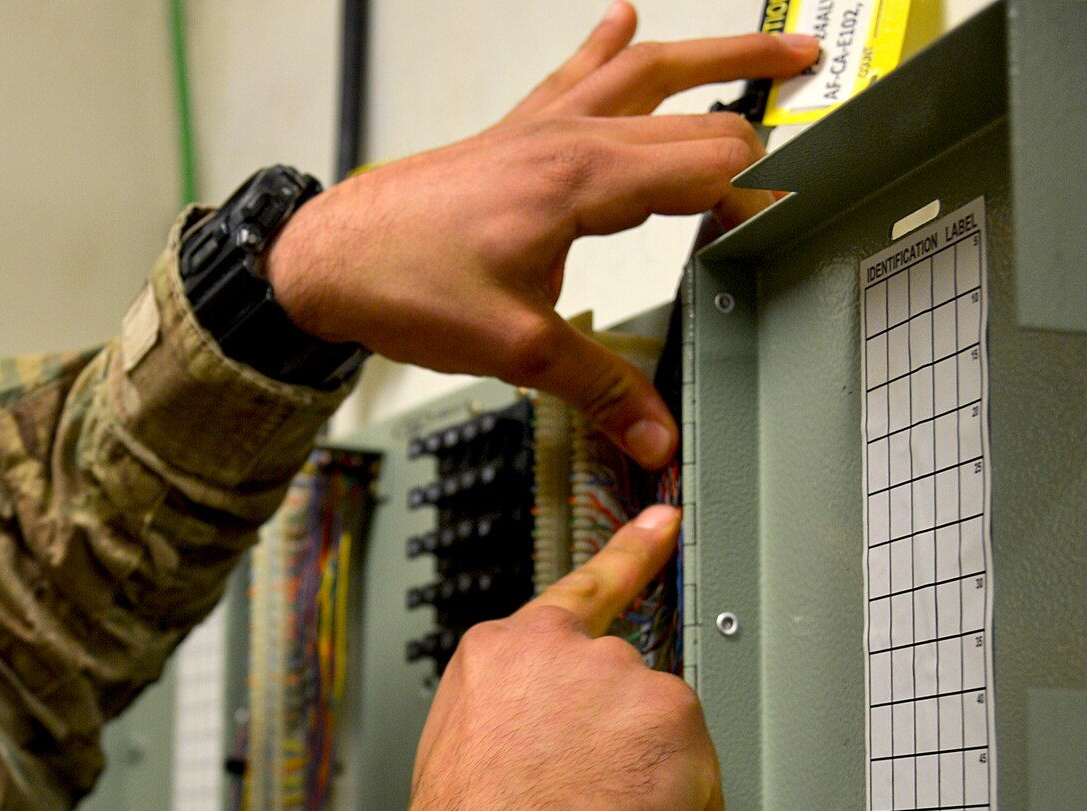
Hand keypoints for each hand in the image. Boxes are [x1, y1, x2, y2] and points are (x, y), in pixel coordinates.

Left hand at [265, 3, 816, 466]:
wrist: (325, 259)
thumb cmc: (403, 288)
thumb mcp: (513, 350)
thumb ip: (597, 387)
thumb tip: (656, 437)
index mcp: (583, 182)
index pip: (708, 170)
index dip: (759, 199)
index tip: (796, 224)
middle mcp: (569, 138)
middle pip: (696, 119)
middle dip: (759, 137)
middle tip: (817, 158)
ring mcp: (540, 126)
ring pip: (647, 70)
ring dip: (718, 54)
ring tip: (788, 46)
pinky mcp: (511, 133)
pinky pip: (574, 73)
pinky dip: (607, 45)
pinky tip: (624, 13)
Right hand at [399, 505, 719, 810]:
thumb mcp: (455, 761)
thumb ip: (508, 725)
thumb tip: (542, 758)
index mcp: (497, 655)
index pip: (575, 593)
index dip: (628, 556)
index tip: (659, 525)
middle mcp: (560, 648)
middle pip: (622, 681)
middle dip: (622, 737)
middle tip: (597, 796)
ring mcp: (620, 674)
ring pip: (662, 731)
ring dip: (650, 780)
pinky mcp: (672, 713)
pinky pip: (699, 777)